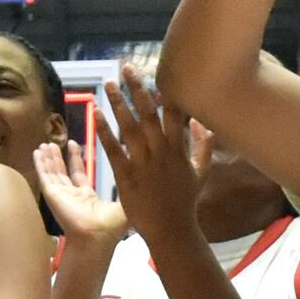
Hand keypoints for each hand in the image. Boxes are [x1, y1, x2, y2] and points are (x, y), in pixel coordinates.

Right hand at [32, 119, 129, 254]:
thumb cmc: (112, 225)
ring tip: (45, 144)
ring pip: (52, 173)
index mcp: (88, 198)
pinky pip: (45, 176)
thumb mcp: (124, 202)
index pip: (79, 174)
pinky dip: (40, 164)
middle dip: (59, 157)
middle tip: (56, 142)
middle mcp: (72, 196)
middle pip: (63, 172)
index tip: (75, 144)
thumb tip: (141, 174)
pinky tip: (38, 152)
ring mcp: (61, 196)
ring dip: (48, 158)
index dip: (76, 159)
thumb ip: (129, 186)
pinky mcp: (52, 195)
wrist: (98, 235)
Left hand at [89, 65, 198, 241]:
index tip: (154, 72)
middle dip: (137, 89)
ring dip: (118, 104)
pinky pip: (113, 150)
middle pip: (148, 114)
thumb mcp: (201, 172)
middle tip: (126, 68)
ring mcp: (143, 164)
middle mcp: (162, 152)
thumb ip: (204, 145)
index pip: (173, 114)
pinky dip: (104, 131)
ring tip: (108, 84)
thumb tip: (201, 121)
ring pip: (129, 128)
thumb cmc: (185, 202)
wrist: (172, 230)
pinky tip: (95, 114)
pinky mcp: (126, 177)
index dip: (163, 91)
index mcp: (179, 150)